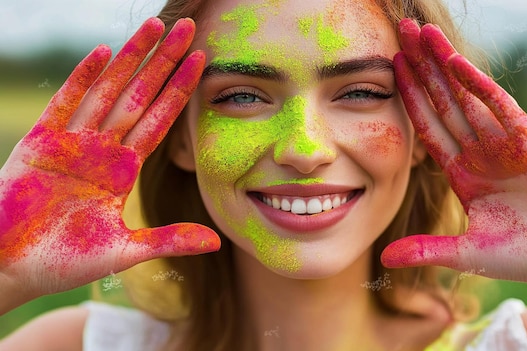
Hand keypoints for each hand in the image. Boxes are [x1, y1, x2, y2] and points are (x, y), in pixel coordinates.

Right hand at [0, 18, 219, 307]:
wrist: (11, 268)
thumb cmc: (64, 262)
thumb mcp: (125, 251)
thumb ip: (168, 240)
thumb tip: (217, 242)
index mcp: (123, 170)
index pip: (160, 120)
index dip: (181, 91)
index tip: (203, 62)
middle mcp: (102, 149)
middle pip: (140, 96)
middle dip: (164, 62)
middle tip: (188, 28)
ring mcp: (72, 142)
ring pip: (108, 90)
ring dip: (131, 58)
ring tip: (155, 26)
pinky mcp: (40, 142)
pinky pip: (65, 103)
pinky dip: (84, 78)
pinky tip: (105, 52)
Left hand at [382, 19, 526, 290]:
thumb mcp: (467, 253)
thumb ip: (426, 250)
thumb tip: (382, 259)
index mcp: (462, 173)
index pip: (427, 127)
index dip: (408, 98)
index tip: (389, 69)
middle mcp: (479, 152)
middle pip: (442, 102)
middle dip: (421, 68)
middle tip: (400, 31)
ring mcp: (504, 144)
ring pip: (466, 97)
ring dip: (444, 65)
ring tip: (422, 33)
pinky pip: (499, 108)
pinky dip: (478, 85)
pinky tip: (455, 62)